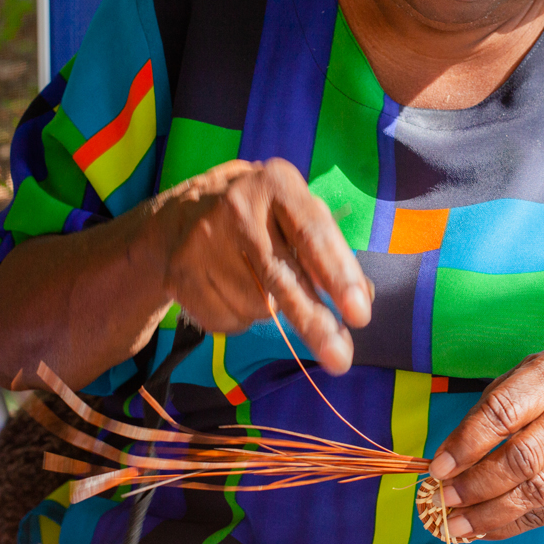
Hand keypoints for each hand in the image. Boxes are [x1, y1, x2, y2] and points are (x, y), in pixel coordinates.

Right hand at [151, 158, 370, 374]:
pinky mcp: (181, 274)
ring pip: (257, 307)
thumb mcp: (297, 215)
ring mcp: (204, 242)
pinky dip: (242, 318)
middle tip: (340, 359)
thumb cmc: (262, 217)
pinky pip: (229, 320)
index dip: (338, 276)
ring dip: (273, 313)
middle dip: (314, 322)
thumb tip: (364, 296)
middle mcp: (238, 208)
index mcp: (276, 185)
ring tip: (259, 282)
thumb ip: (331, 250)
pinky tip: (233, 289)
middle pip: (282, 278)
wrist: (180, 215)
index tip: (360, 316)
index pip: (313, 235)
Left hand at [426, 348, 543, 539]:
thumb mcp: (516, 383)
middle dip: (477, 484)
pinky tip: (479, 528)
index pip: (505, 411)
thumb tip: (444, 466)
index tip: (438, 467)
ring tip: (454, 523)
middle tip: (443, 498)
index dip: (468, 442)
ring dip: (489, 514)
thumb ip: (481, 417)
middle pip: (524, 458)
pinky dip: (506, 526)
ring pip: (537, 494)